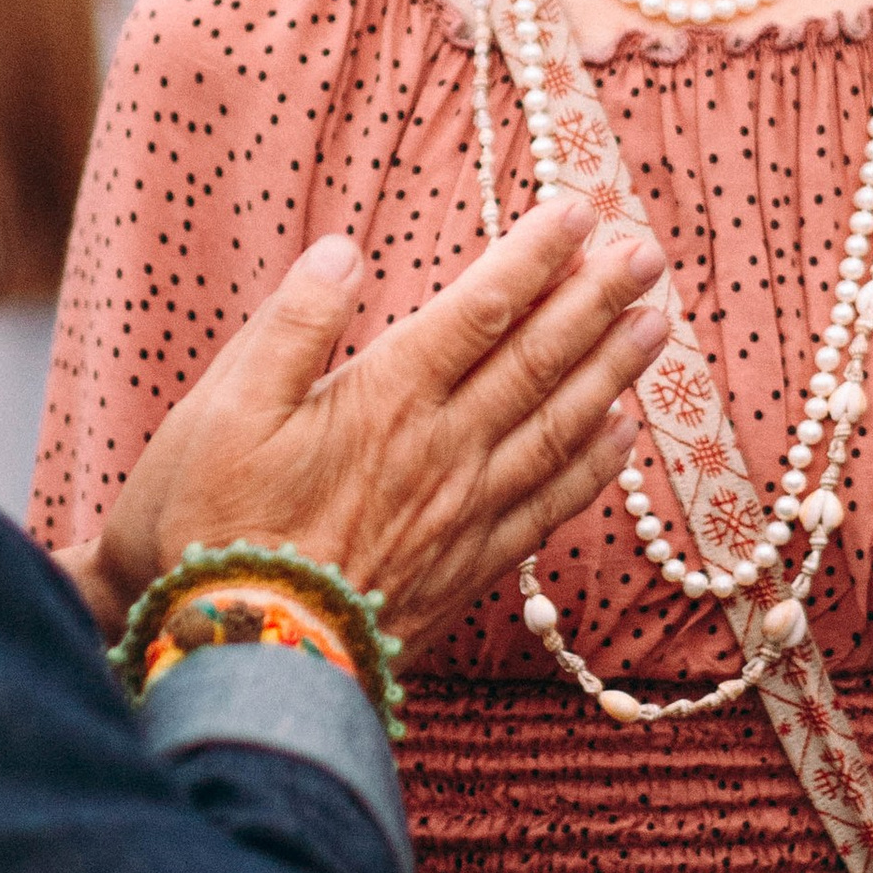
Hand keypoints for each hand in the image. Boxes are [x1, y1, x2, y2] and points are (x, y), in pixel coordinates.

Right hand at [73, 192, 665, 653]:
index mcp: (386, 397)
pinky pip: (549, 505)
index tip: (581, 211)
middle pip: (538, 361)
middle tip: (649, 253)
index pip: (479, 310)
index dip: (534, 257)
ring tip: (658, 323)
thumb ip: (292, 325)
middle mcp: (443, 449)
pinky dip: (592, 466)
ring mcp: (464, 513)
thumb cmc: (214, 528)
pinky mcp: (467, 569)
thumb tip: (343, 252)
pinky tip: (621, 436)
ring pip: (559, 427)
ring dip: (613, 371)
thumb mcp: (223, 409)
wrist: (242, 661)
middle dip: (597, 301)